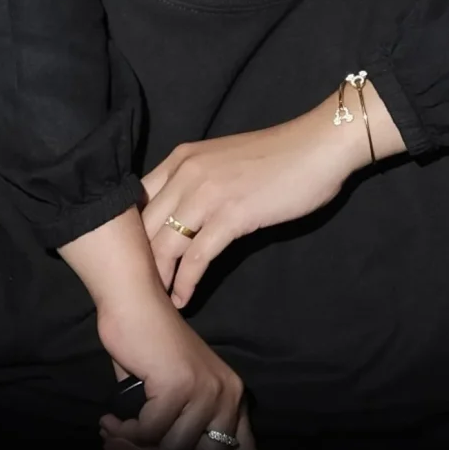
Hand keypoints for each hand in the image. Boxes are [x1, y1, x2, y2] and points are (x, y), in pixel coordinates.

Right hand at [92, 289, 258, 449]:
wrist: (133, 303)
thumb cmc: (147, 353)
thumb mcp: (175, 402)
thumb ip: (181, 437)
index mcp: (234, 404)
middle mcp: (230, 398)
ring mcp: (208, 390)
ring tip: (114, 437)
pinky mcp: (181, 384)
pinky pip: (150, 434)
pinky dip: (125, 434)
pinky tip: (111, 420)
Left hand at [143, 93, 362, 306]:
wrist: (318, 146)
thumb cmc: (278, 156)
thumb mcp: (222, 161)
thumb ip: (197, 181)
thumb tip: (180, 214)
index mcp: (181, 158)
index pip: (136, 201)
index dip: (130, 236)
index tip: (132, 262)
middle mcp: (185, 173)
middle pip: (143, 227)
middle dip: (137, 263)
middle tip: (139, 290)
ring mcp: (206, 194)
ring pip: (164, 246)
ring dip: (158, 279)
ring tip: (157, 303)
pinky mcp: (231, 216)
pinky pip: (196, 258)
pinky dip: (186, 283)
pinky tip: (183, 300)